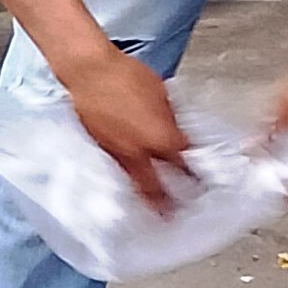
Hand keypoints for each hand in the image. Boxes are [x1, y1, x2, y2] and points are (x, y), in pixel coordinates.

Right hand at [61, 48, 191, 209]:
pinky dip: (126, 179)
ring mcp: (117, 153)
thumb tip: (175, 130)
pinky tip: (129, 182)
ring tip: (151, 209)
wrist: (89, 72)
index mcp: (161, 137)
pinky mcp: (100, 149)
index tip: (197, 183)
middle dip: (166, 204)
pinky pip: (118, 171)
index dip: (192, 176)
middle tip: (173, 215)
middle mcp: (139, 152)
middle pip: (156, 187)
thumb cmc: (126, 75)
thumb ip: (170, 118)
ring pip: (134, 183)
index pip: (182, 165)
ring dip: (144, 197)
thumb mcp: (160, 93)